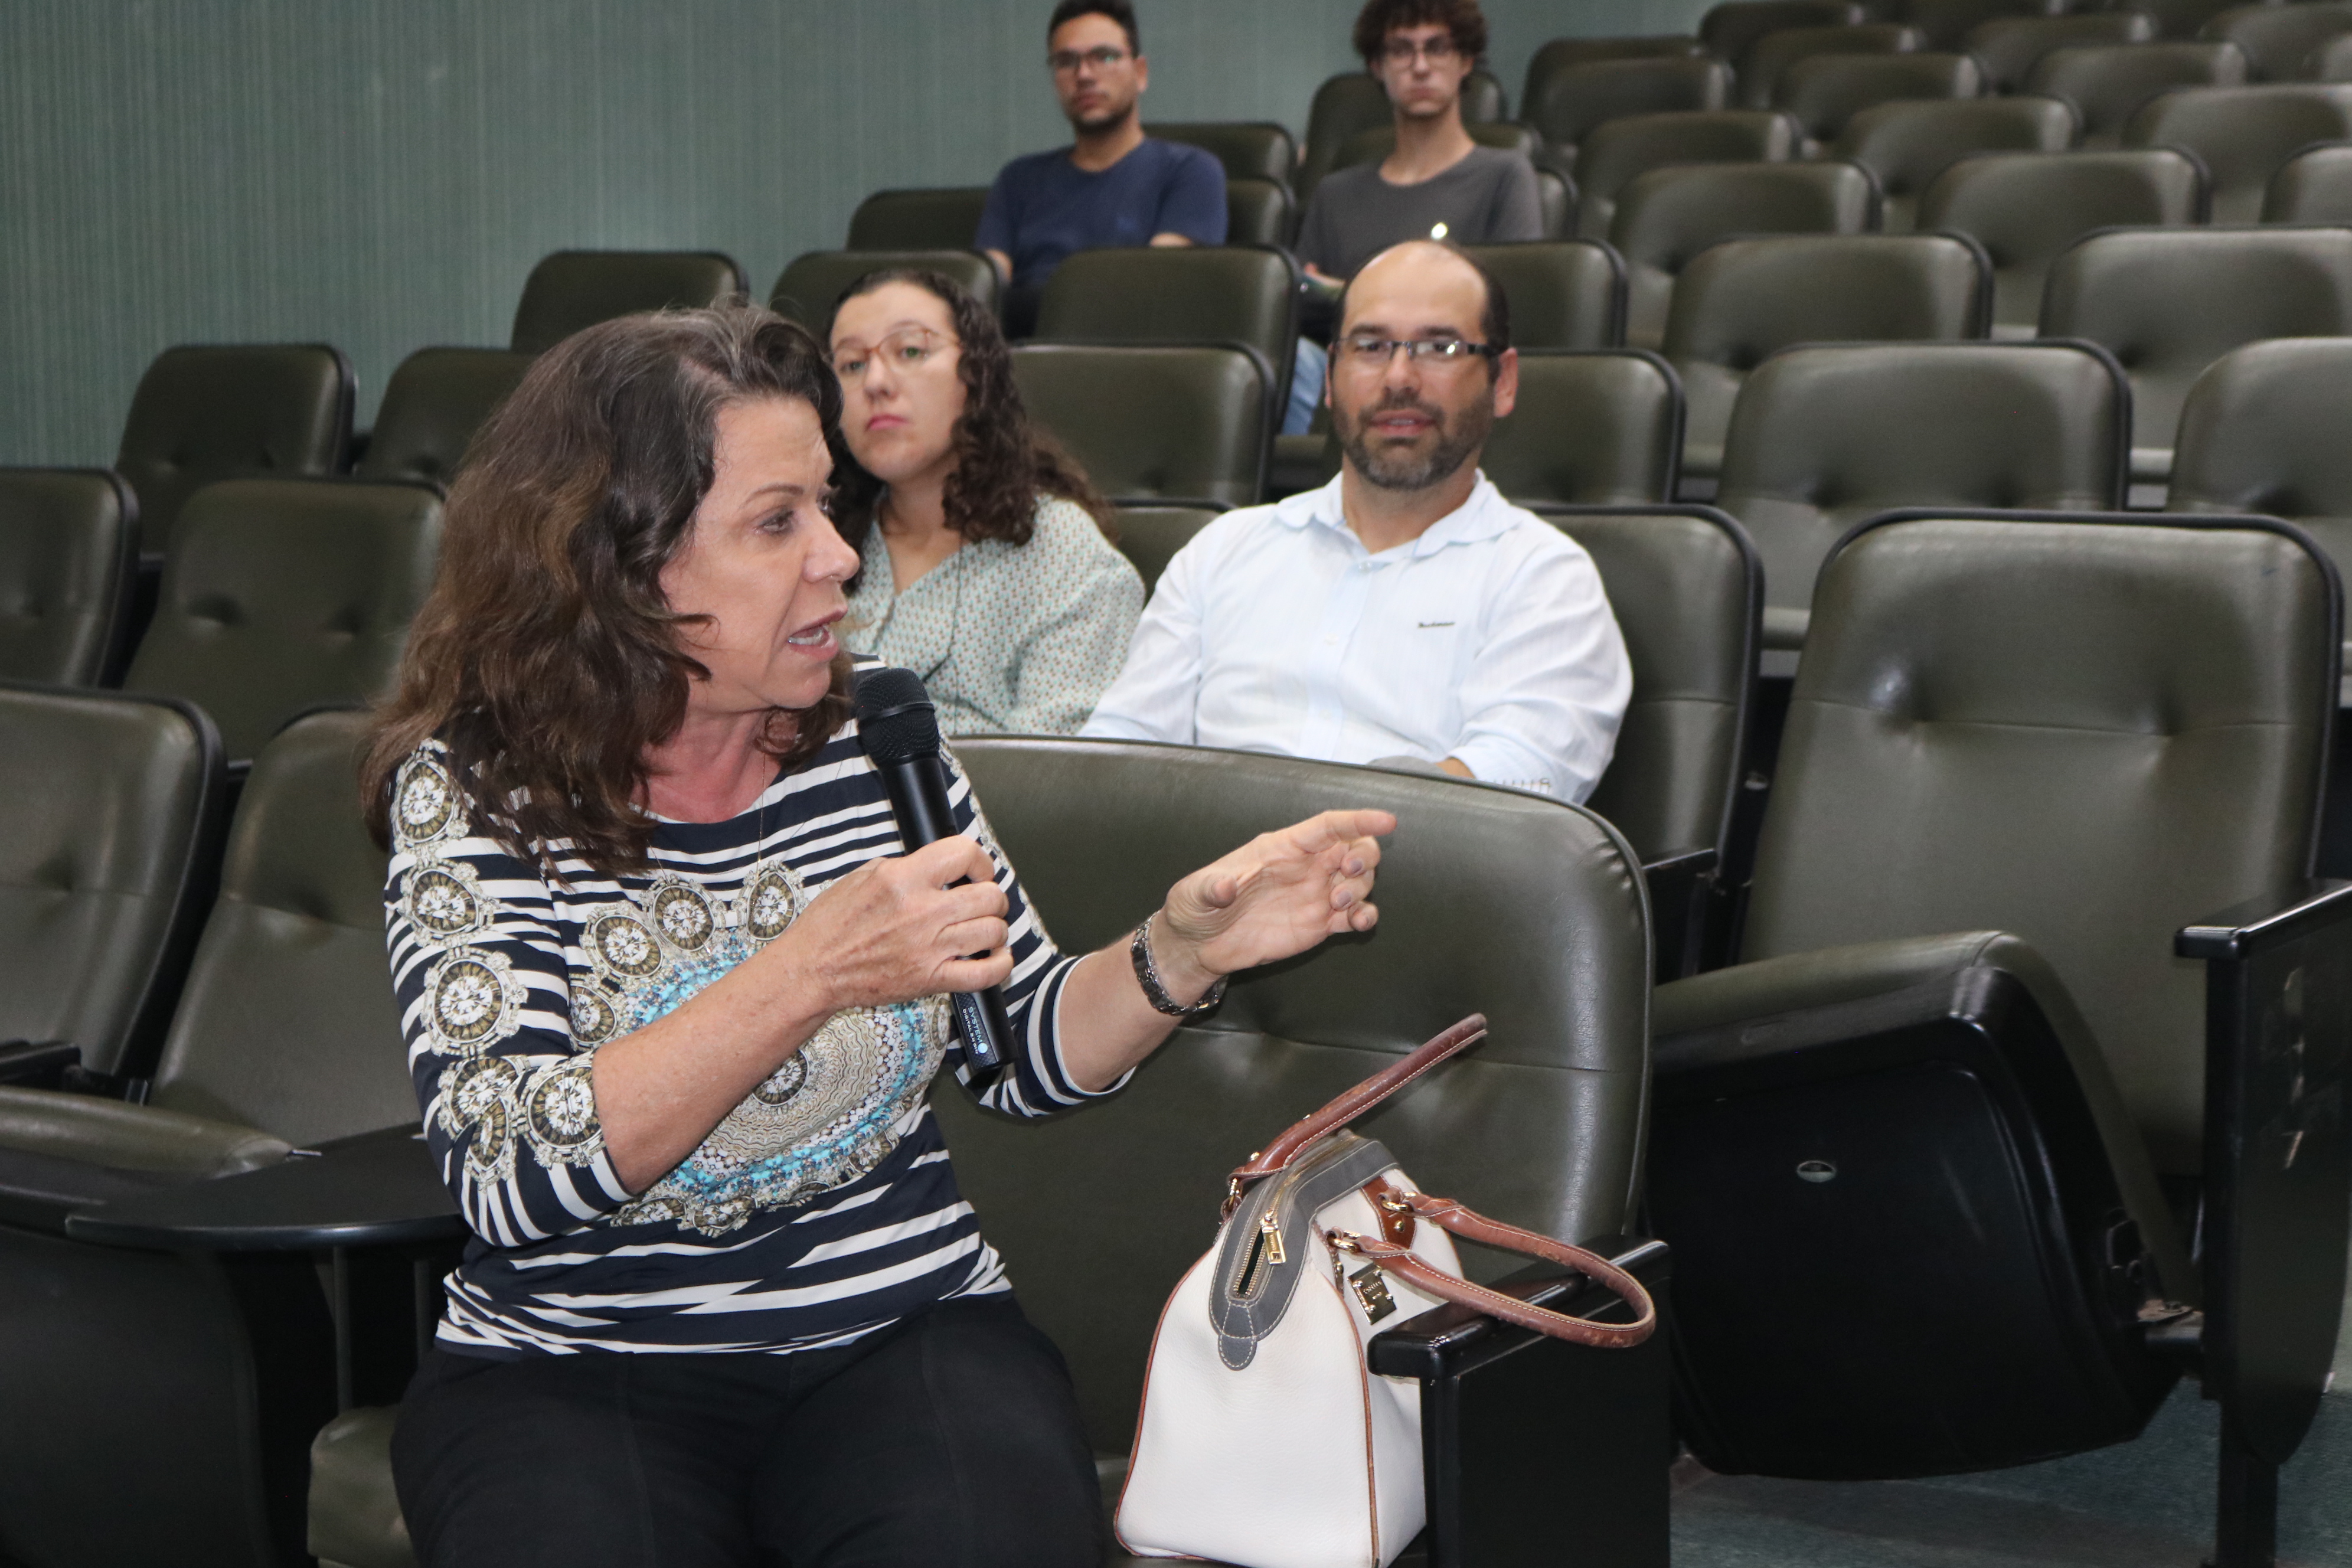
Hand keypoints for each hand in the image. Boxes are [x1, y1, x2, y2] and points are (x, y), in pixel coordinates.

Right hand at [777, 836, 1011, 1011]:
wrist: (813, 969)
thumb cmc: (831, 925)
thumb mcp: (863, 876)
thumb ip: (907, 868)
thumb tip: (942, 867)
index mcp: (902, 879)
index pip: (963, 853)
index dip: (980, 860)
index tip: (978, 870)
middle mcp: (921, 912)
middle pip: (988, 895)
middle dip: (992, 896)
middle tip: (983, 902)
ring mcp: (929, 948)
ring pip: (993, 930)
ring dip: (995, 928)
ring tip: (984, 929)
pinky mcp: (931, 979)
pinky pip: (985, 974)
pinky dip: (1000, 965)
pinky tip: (996, 957)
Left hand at [1152, 809, 1394, 997]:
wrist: (1199, 945)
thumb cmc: (1197, 908)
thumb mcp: (1196, 893)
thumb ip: (1213, 887)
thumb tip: (1226, 886)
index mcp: (1282, 848)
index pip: (1329, 826)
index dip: (1359, 820)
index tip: (1388, 821)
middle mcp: (1305, 868)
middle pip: (1355, 849)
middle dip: (1365, 857)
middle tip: (1348, 874)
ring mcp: (1315, 896)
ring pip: (1361, 881)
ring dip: (1363, 889)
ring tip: (1340, 905)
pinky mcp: (1319, 924)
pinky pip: (1355, 916)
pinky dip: (1366, 917)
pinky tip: (1360, 923)